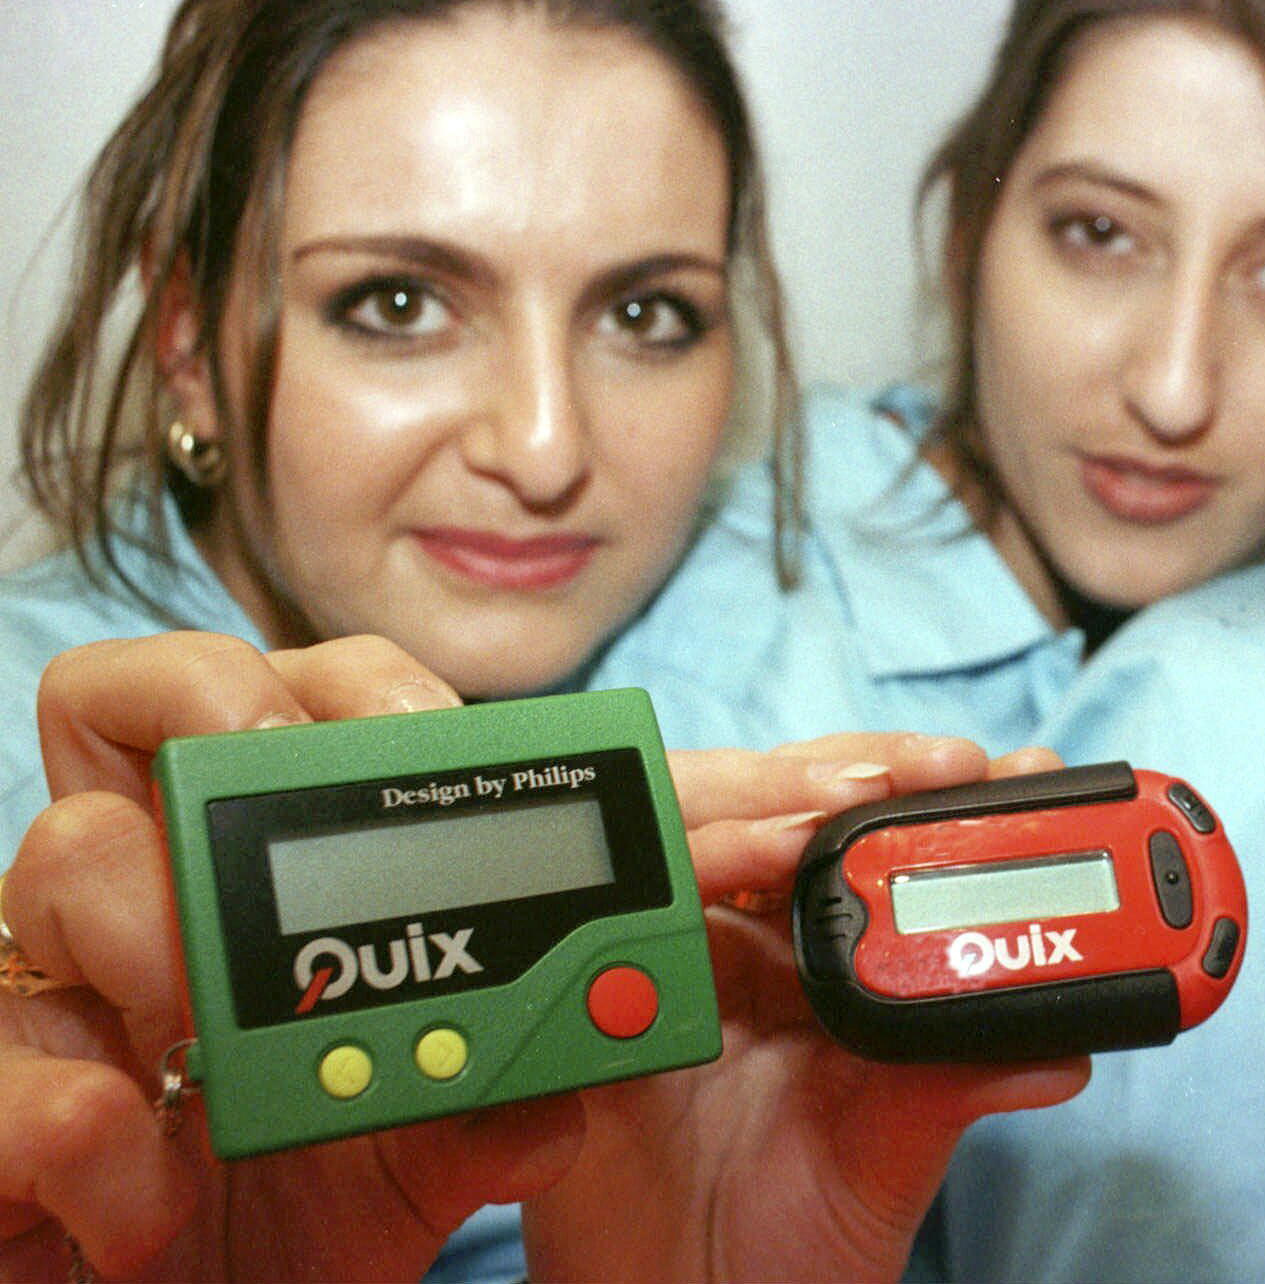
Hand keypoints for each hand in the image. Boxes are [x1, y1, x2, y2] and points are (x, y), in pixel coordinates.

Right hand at [4, 632, 582, 1279]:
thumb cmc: (292, 1223)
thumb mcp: (420, 1166)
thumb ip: (489, 1115)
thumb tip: (560, 1095)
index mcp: (257, 885)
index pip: (283, 707)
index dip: (351, 690)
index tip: (427, 740)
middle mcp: (139, 904)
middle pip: (127, 698)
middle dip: (219, 709)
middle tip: (292, 789)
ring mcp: (49, 992)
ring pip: (58, 849)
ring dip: (159, 932)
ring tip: (215, 1059)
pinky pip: (3, 1073)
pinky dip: (84, 1135)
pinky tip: (151, 1207)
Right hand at [522, 743, 1089, 1281]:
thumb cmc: (794, 1239)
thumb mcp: (893, 1153)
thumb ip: (960, 1084)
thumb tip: (1066, 1048)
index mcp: (815, 960)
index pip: (859, 834)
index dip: (917, 788)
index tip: (990, 767)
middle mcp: (739, 947)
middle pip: (770, 810)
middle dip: (841, 770)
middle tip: (912, 769)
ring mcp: (663, 970)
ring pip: (688, 840)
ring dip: (756, 811)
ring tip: (824, 814)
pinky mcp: (590, 1017)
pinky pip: (599, 934)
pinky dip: (654, 893)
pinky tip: (714, 887)